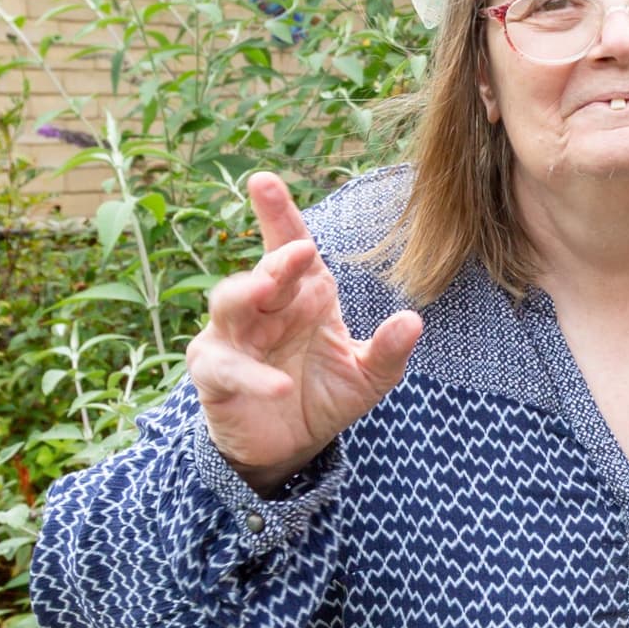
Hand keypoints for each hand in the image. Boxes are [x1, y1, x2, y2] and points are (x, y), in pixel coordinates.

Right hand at [184, 172, 425, 491]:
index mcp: (303, 295)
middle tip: (300, 252)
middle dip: (279, 262)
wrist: (290, 446)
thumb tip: (413, 321)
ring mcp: (234, 339)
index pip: (289, 245)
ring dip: (247, 296)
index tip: (264, 181)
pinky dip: (251, 375)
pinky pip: (228, 368)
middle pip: (265, 274)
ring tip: (268, 292)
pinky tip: (279, 385)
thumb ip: (388, 351)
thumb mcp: (368, 376)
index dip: (277, 213)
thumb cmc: (325, 395)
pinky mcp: (215, 375)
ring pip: (230, 306)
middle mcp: (265, 309)